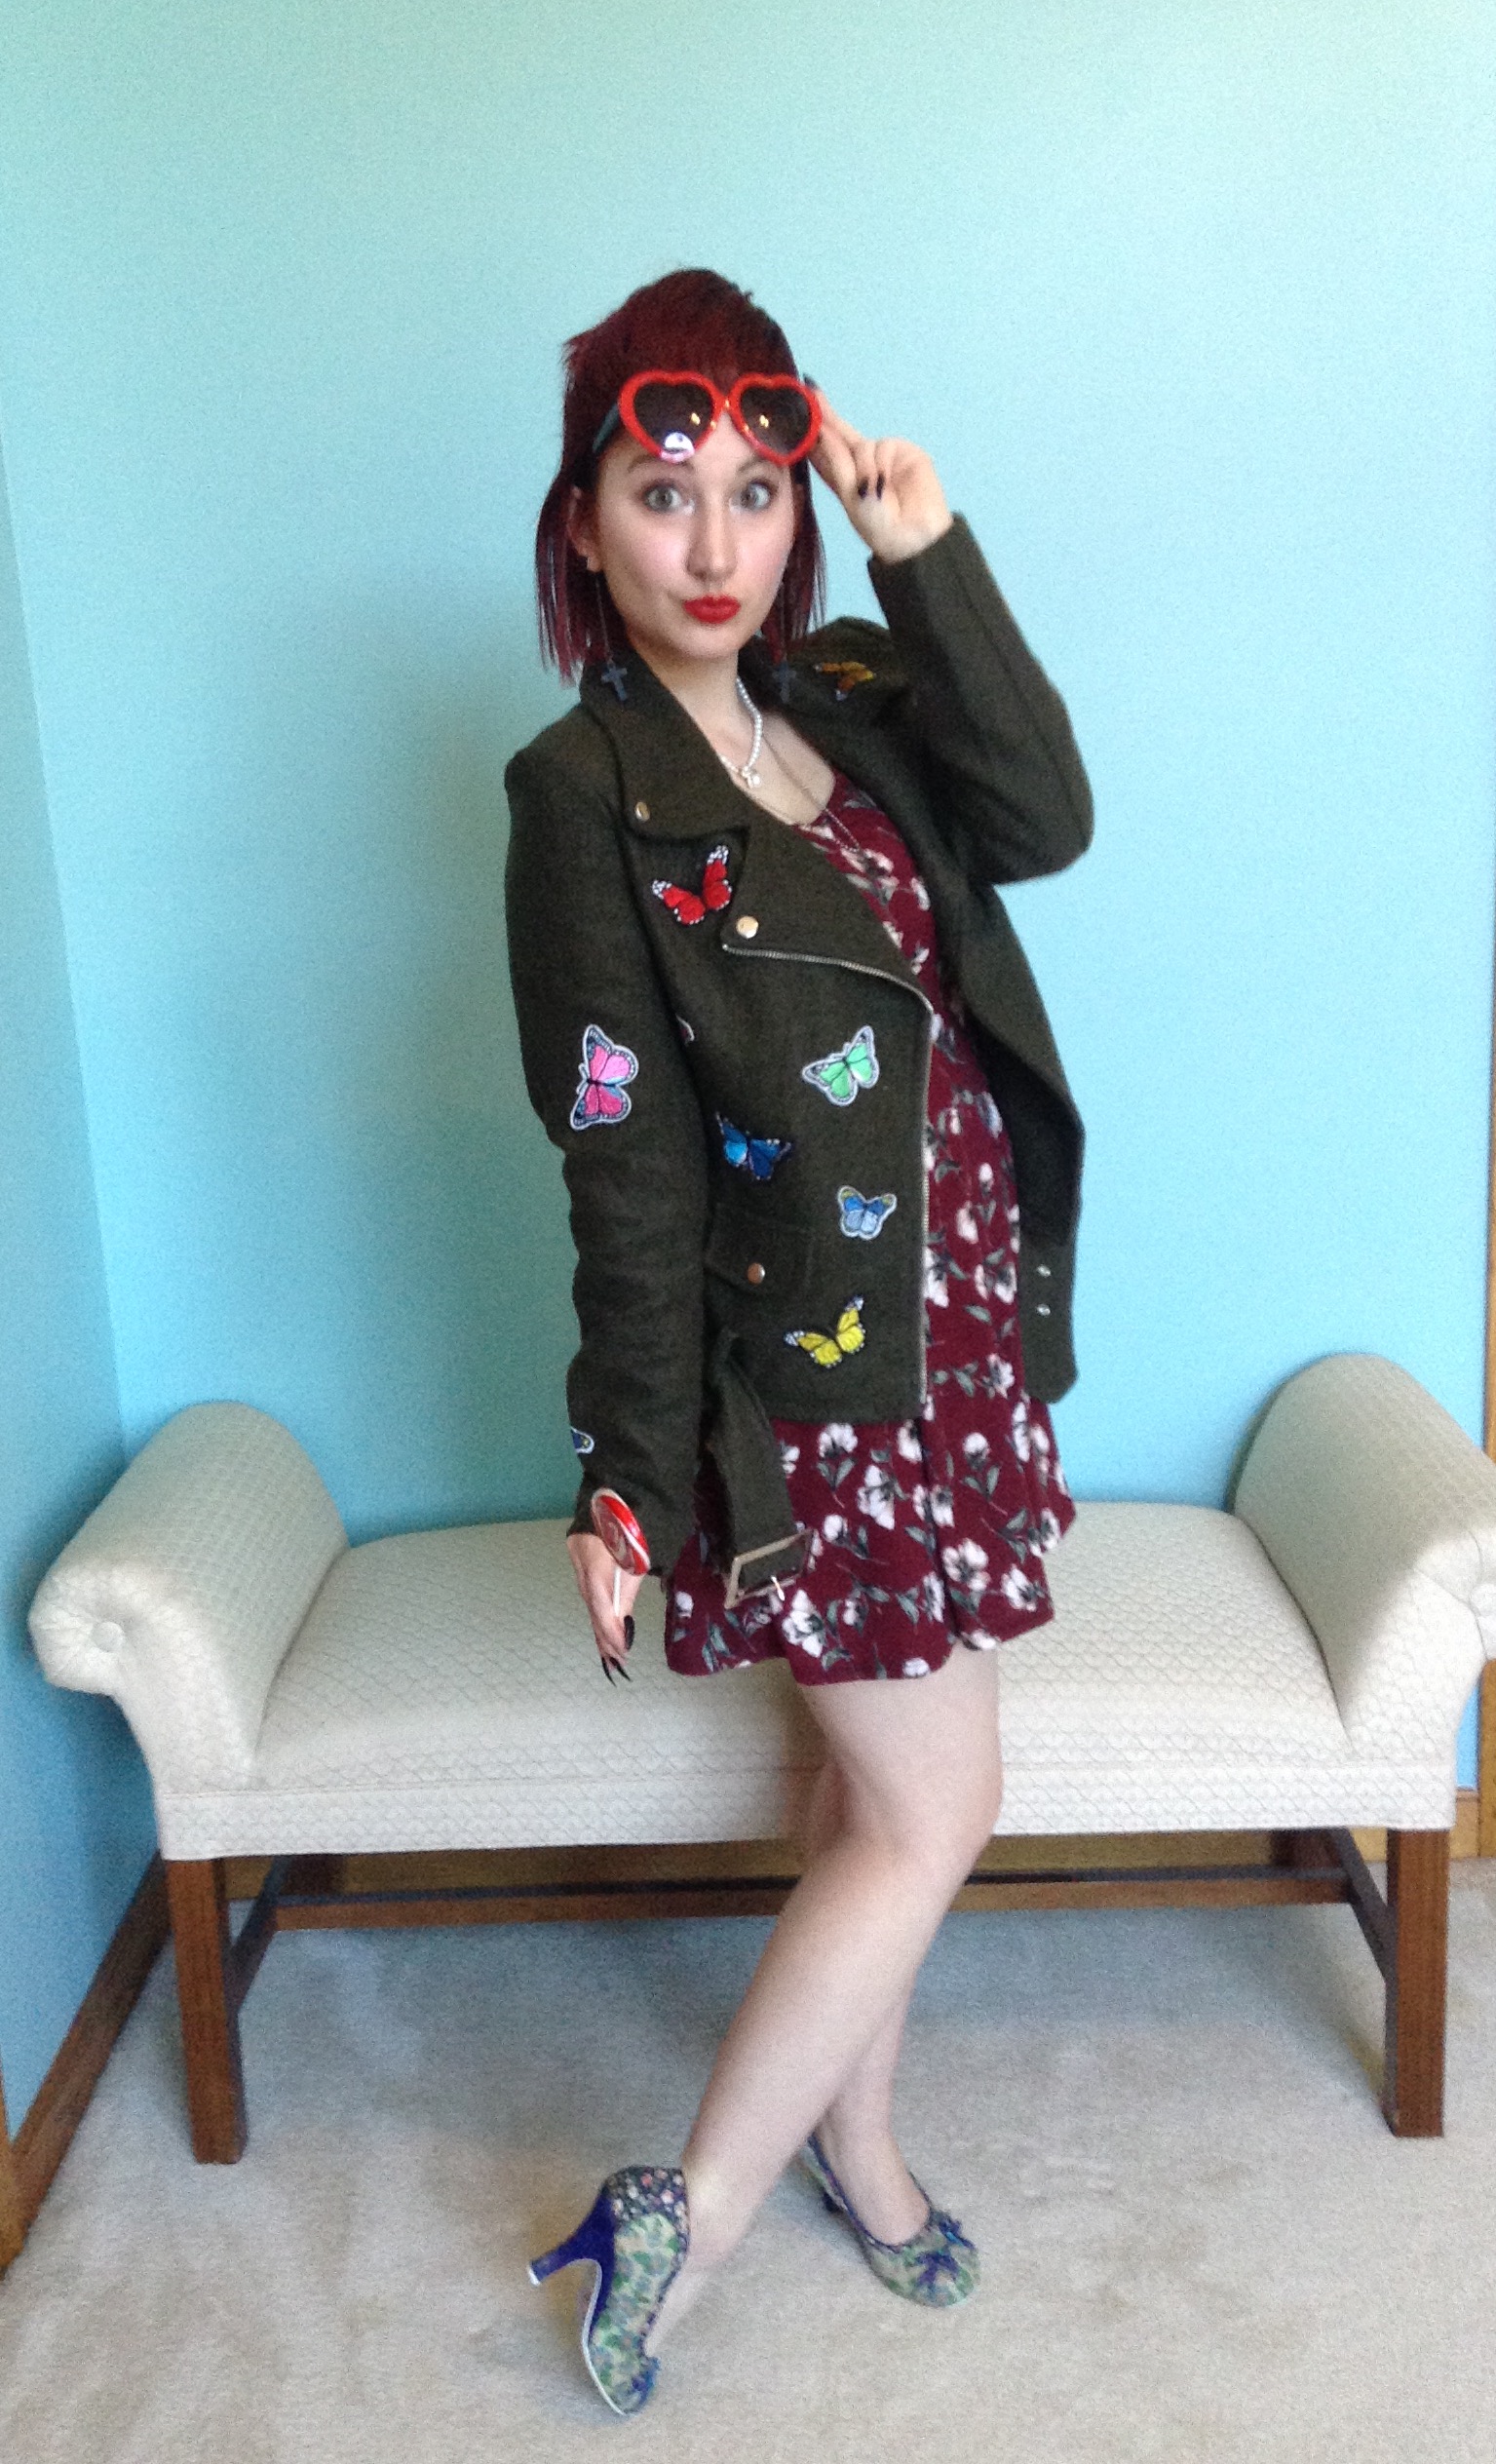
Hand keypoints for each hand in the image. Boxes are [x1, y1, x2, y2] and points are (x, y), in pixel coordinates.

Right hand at [567, 1531, 643, 1677]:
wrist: (623, 1486)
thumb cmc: (639, 1520)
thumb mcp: (640, 1558)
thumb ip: (628, 1591)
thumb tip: (622, 1622)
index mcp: (597, 1557)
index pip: (600, 1602)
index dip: (609, 1629)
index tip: (621, 1652)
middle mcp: (581, 1559)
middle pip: (591, 1603)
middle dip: (603, 1633)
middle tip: (615, 1662)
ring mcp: (576, 1554)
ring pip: (588, 1596)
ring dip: (600, 1622)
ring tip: (610, 1650)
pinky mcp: (578, 1552)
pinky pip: (587, 1586)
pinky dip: (596, 1606)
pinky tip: (603, 1623)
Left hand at [809, 396, 952, 564]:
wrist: (914, 537)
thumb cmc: (877, 524)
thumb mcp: (850, 495)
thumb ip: (836, 461)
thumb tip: (822, 429)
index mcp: (842, 478)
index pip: (823, 450)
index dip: (811, 431)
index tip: (796, 409)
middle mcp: (860, 463)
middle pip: (840, 434)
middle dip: (826, 416)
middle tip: (811, 390)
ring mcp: (881, 456)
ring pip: (860, 445)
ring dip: (863, 467)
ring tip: (874, 491)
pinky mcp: (902, 452)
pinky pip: (881, 447)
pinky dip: (880, 465)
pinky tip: (886, 483)